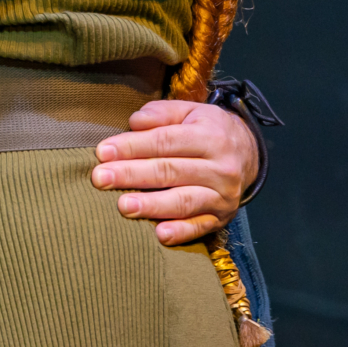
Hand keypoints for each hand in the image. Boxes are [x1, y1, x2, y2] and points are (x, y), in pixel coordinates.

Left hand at [90, 99, 259, 245]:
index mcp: (210, 136)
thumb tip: (134, 122)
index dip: (132, 147)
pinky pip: (200, 227)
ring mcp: (223, 195)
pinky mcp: (221, 217)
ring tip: (123, 206)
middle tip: (100, 179)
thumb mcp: (189, 111)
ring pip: (184, 201)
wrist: (248, 153)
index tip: (102, 152)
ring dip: (152, 205)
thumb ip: (160, 113)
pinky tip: (159, 235)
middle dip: (132, 174)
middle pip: (170, 171)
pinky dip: (181, 232)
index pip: (165, 141)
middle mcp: (220, 167)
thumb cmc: (206, 130)